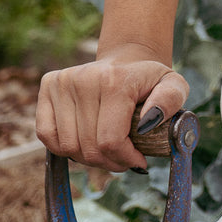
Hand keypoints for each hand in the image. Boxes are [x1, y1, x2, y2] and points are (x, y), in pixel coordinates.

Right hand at [36, 51, 189, 171]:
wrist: (126, 60)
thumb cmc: (149, 80)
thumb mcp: (174, 86)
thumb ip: (170, 101)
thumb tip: (150, 121)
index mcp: (114, 81)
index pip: (110, 140)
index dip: (124, 159)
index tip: (138, 160)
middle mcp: (83, 79)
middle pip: (89, 148)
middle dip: (110, 162)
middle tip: (124, 159)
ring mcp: (62, 82)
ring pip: (67, 147)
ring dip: (89, 158)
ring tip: (107, 149)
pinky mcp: (48, 86)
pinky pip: (47, 135)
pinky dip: (65, 148)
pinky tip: (84, 142)